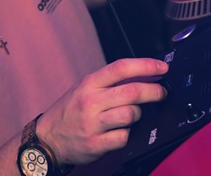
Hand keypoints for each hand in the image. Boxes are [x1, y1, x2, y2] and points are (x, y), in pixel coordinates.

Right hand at [36, 58, 168, 165]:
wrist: (48, 138)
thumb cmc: (72, 110)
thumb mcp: (87, 88)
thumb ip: (113, 82)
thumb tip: (147, 73)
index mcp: (90, 83)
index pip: (121, 68)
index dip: (146, 65)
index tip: (162, 68)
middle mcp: (90, 101)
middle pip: (132, 92)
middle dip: (154, 91)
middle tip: (162, 92)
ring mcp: (92, 123)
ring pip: (130, 114)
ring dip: (139, 114)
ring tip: (135, 114)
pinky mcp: (95, 144)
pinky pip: (124, 137)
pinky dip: (128, 134)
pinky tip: (123, 131)